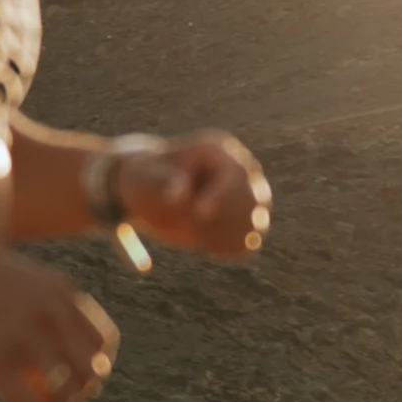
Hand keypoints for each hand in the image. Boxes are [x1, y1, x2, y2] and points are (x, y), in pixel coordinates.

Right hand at [0, 247, 117, 401]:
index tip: (77, 376)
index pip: (103, 341)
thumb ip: (46, 303)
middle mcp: (51, 314)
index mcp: (60, 291)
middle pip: (91, 372)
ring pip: (66, 395)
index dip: (94, 365)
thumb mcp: (20, 276)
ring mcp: (26, 339)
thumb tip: (58, 342)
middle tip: (59, 400)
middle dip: (80, 392)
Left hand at [114, 127, 269, 261]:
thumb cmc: (145, 178)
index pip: (237, 174)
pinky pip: (250, 241)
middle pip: (256, 199)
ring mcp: (242, 196)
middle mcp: (239, 171)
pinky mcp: (239, 220)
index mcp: (219, 151)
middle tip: (197, 229)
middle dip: (228, 219)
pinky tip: (209, 248)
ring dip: (230, 236)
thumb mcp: (148, 177)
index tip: (198, 214)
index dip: (223, 196)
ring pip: (257, 222)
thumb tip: (180, 196)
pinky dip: (233, 249)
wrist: (147, 191)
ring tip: (200, 238)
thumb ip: (164, 183)